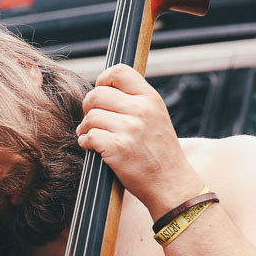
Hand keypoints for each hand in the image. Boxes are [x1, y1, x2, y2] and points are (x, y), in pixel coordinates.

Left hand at [76, 64, 203, 217]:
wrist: (170, 183)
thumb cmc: (160, 152)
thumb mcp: (156, 117)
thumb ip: (136, 101)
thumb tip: (104, 90)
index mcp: (151, 99)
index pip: (119, 71)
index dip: (103, 80)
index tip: (101, 93)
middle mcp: (141, 110)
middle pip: (97, 94)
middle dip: (89, 107)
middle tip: (92, 118)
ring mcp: (129, 129)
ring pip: (90, 116)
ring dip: (85, 127)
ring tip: (90, 135)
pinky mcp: (117, 148)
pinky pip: (88, 136)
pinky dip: (84, 142)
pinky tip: (90, 146)